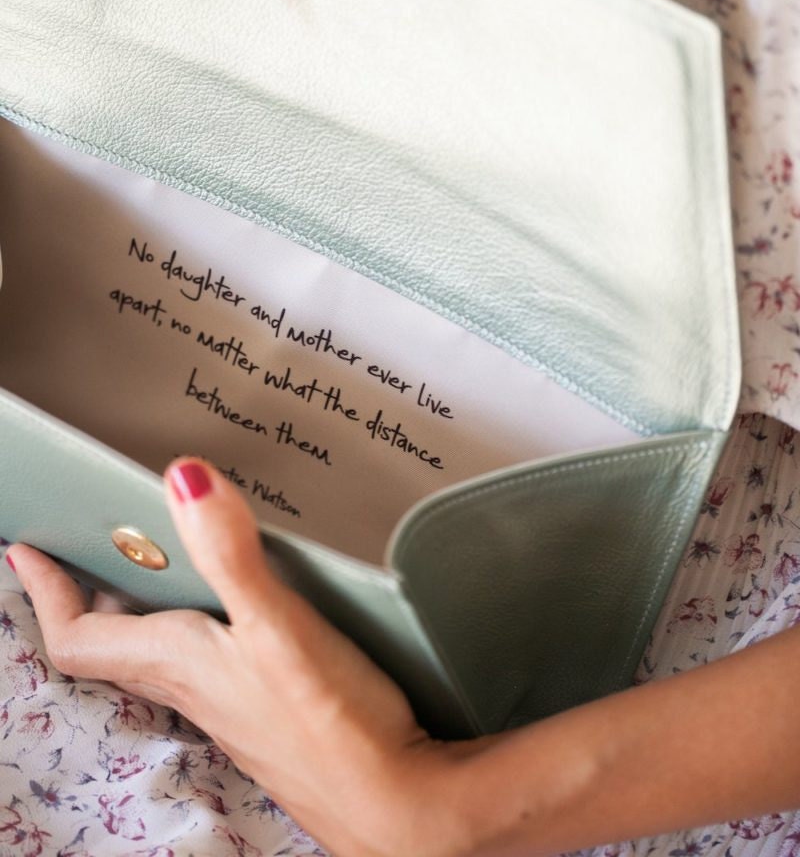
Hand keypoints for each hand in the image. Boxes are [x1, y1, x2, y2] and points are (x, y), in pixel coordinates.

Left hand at [5, 459, 470, 856]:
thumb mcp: (277, 625)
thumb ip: (229, 551)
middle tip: (89, 545)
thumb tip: (183, 476)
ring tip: (153, 561)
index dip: (48, 593)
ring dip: (142, 608)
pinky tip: (235, 607)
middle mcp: (194, 686)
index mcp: (179, 661)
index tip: (28, 551)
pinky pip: (205, 663)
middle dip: (91, 594)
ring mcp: (230, 704)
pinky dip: (197, 625)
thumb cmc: (333, 722)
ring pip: (160, 653)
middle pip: (115, 643)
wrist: (396, 804)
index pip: (81, 636)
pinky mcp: (267, 709)